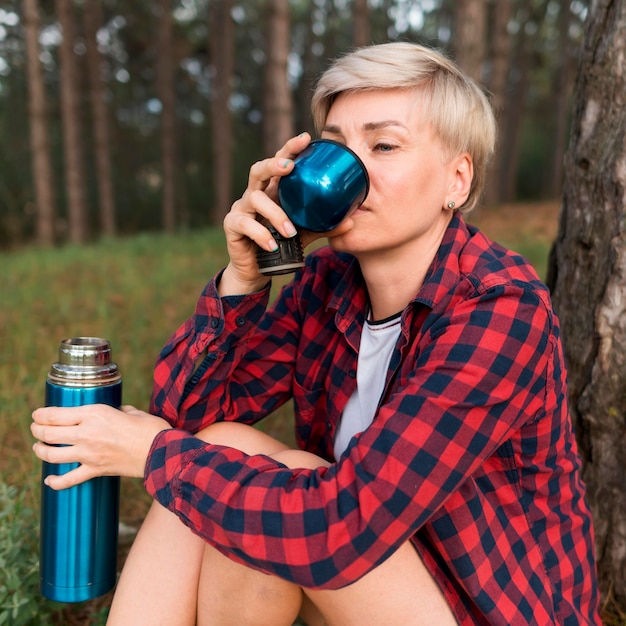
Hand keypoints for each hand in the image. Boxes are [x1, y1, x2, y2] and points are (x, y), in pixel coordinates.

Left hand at [31, 404, 169, 489]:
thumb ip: (118, 411)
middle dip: (37, 431)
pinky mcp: (95, 470)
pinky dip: (55, 482)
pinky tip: (49, 480)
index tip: (37, 415)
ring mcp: (89, 454)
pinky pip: (68, 479)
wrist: (161, 452)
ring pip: (51, 455)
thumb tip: (116, 413)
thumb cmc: (151, 429)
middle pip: (48, 433)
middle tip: (36, 429)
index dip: (40, 415)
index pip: (55, 414)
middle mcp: (87, 433)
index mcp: (95, 413)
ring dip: (40, 451)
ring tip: (39, 448)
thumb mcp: (131, 411)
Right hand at [220, 132, 310, 294]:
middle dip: (274, 164)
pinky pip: (244, 224)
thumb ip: (324, 226)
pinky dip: (260, 234)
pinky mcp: (232, 224)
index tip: (307, 139)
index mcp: (273, 190)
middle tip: (290, 166)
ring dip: (275, 214)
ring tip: (290, 232)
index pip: (280, 162)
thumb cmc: (280, 244)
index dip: (290, 148)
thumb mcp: (305, 233)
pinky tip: (272, 245)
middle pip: (259, 169)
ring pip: (254, 198)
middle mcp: (255, 194)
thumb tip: (350, 222)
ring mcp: (242, 208)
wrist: (256, 270)